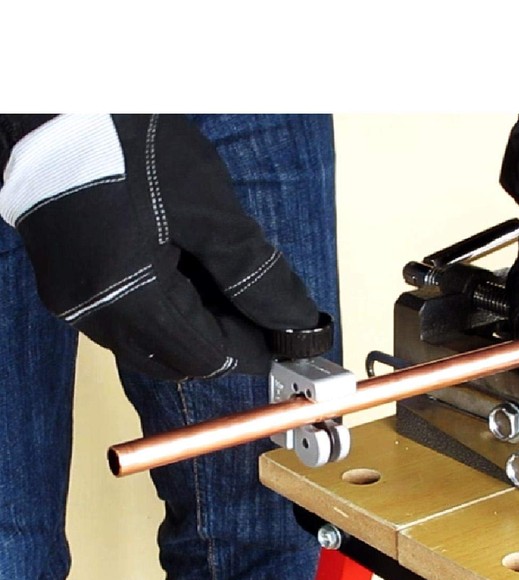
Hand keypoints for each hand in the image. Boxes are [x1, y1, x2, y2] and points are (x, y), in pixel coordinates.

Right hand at [0, 114, 319, 379]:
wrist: (48, 105)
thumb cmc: (128, 146)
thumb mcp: (206, 207)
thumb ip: (253, 271)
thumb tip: (294, 316)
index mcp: (128, 298)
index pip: (206, 355)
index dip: (252, 350)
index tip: (285, 336)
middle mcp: (94, 314)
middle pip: (178, 360)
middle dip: (225, 342)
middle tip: (260, 309)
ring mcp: (75, 303)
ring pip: (152, 347)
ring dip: (197, 330)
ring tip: (227, 289)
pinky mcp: (68, 286)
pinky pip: (127, 324)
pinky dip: (167, 315)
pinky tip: (189, 279)